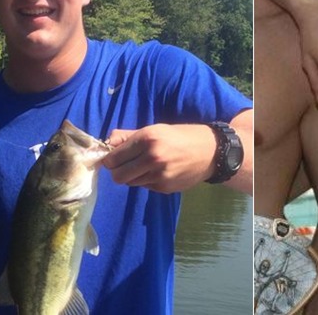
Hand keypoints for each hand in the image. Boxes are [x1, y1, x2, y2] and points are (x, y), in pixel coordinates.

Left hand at [101, 124, 215, 193]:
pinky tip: (159, 171)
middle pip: (117, 176)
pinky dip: (147, 180)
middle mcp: (152, 158)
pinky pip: (145, 186)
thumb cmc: (181, 136)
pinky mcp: (165, 187)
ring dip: (132, 176)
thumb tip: (106, 142)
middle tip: (125, 165)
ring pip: (130, 183)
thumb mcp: (155, 129)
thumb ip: (128, 136)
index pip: (113, 158)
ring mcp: (159, 175)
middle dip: (117, 171)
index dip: (110, 159)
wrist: (211, 151)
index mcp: (147, 139)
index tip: (113, 157)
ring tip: (145, 166)